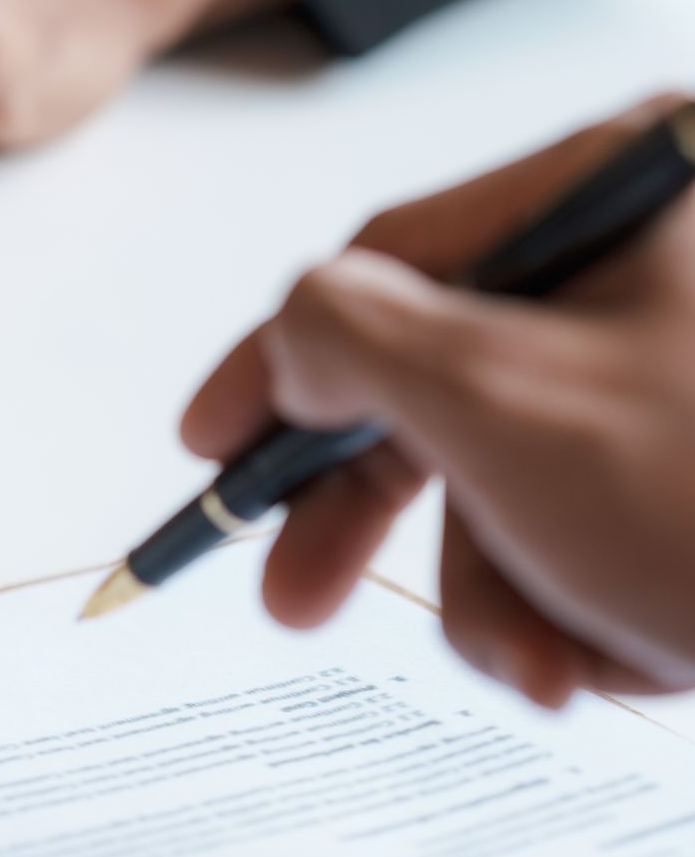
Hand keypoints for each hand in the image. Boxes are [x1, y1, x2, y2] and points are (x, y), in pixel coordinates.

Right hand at [182, 96, 694, 706]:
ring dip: (517, 597)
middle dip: (399, 523)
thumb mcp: (503, 401)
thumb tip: (293, 336)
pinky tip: (648, 651)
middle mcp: (672, 261)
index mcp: (631, 187)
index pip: (396, 258)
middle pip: (460, 384)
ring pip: (527, 482)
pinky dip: (603, 612)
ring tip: (566, 668)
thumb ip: (348, 337)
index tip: (208, 450)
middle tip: (298, 600)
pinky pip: (605, 531)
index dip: (276, 364)